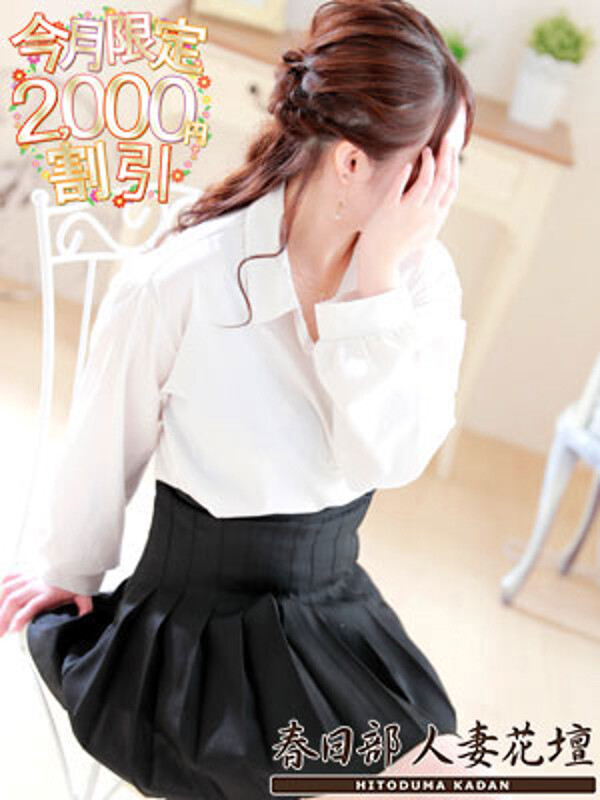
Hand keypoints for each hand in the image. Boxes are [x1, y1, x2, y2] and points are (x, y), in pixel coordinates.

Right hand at [0, 571, 92, 636]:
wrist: (74, 556)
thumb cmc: (76, 578)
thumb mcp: (83, 594)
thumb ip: (84, 607)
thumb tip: (86, 618)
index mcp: (49, 592)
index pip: (31, 606)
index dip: (20, 619)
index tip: (13, 631)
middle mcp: (35, 584)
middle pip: (14, 600)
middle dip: (3, 618)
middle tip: (0, 634)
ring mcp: (29, 577)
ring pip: (7, 590)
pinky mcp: (26, 571)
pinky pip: (9, 577)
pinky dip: (1, 587)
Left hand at [356, 132, 458, 283]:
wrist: (380, 262)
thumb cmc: (399, 246)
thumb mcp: (422, 231)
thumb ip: (431, 213)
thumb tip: (435, 195)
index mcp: (435, 219)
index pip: (451, 189)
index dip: (454, 168)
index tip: (453, 152)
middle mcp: (426, 214)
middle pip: (443, 180)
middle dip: (448, 157)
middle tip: (447, 139)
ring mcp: (409, 212)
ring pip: (426, 181)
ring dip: (429, 162)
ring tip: (426, 150)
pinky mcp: (391, 210)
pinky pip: (400, 188)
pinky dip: (405, 175)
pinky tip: (408, 164)